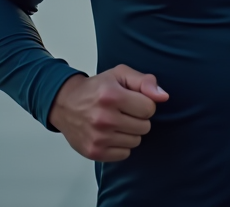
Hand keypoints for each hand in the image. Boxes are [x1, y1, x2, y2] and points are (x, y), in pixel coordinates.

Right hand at [49, 65, 168, 161]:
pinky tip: (110, 134)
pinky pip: (125, 154)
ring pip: (136, 141)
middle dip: (138, 118)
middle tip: (123, 111)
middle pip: (145, 126)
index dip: (144, 104)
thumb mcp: (120, 75)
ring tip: (116, 122)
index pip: (149, 108)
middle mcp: (104, 117)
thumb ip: (144, 81)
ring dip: (130, 132)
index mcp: (111, 95)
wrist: (65, 104)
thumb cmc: (96, 89)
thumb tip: (163, 96)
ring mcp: (98, 137)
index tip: (132, 100)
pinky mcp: (94, 152)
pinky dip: (121, 145)